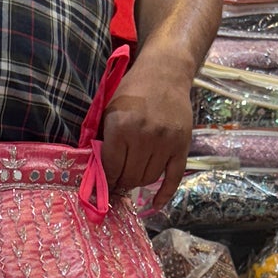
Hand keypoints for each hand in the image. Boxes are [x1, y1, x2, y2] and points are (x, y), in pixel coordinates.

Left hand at [98, 51, 194, 204]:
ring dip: (137, 183)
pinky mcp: (182, 146)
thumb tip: (94, 171)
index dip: (106, 180)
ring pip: (148, 178)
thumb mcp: (109, 109)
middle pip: (130, 176)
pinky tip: (154, 204)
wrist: (166, 73)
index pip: (111, 167)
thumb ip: (102, 138)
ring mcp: (166, 142)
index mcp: (122, 127)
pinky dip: (164, 194)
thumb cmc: (132, 90)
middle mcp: (144, 136)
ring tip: (132, 179)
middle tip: (117, 184)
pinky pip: (173, 177)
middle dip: (120, 184)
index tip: (103, 185)